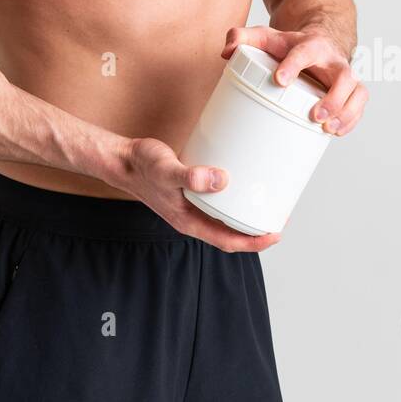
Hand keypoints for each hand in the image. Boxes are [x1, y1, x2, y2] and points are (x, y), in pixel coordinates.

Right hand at [123, 136, 281, 253]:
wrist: (123, 159)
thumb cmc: (142, 166)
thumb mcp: (166, 170)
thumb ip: (191, 177)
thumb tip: (221, 180)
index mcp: (189, 221)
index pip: (227, 241)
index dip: (253, 242)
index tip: (274, 233)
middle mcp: (192, 217)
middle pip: (230, 233)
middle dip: (254, 230)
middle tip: (277, 216)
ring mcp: (191, 206)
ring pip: (224, 218)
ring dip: (244, 215)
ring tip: (264, 202)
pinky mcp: (190, 192)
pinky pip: (216, 201)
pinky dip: (232, 197)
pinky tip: (240, 183)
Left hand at [222, 23, 368, 137]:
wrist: (318, 42)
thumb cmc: (288, 45)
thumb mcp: (265, 36)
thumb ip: (241, 37)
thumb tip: (226, 52)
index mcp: (311, 44)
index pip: (304, 52)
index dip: (293, 65)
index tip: (279, 81)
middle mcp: (333, 60)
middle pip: (343, 76)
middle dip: (333, 98)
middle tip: (315, 116)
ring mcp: (345, 76)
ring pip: (357, 91)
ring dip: (346, 112)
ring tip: (328, 130)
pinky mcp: (351, 90)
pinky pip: (359, 104)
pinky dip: (352, 119)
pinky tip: (336, 133)